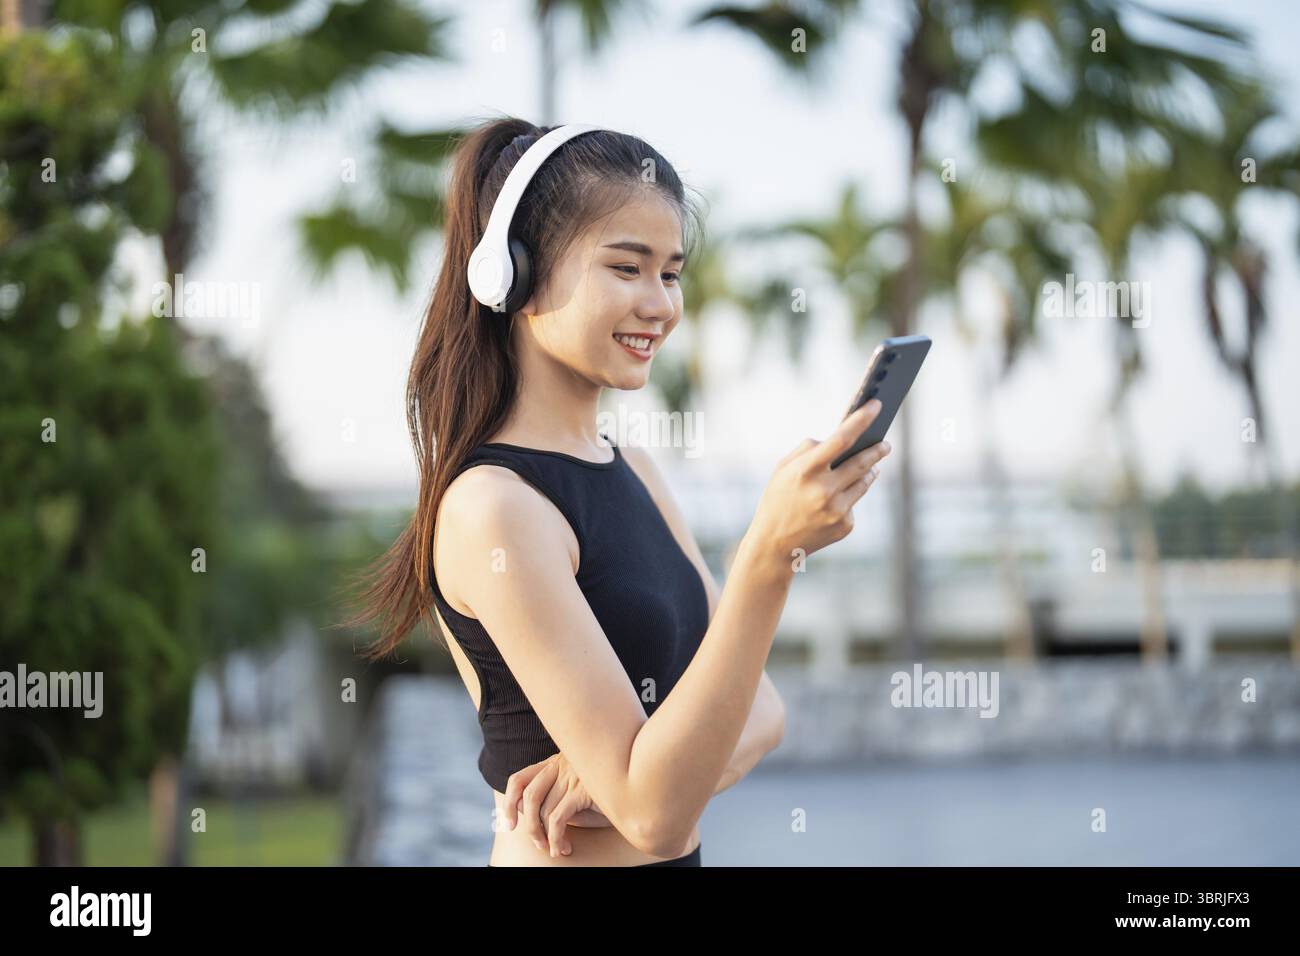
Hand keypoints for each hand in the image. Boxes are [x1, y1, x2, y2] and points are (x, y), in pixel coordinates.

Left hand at [501, 752, 603, 857]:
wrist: (639, 789)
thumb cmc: (608, 794)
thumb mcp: (578, 795)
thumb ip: (556, 800)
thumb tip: (531, 821)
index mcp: (555, 763)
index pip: (519, 779)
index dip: (509, 803)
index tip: (509, 825)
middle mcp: (562, 764)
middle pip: (529, 796)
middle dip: (529, 826)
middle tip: (538, 844)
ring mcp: (573, 774)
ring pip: (542, 810)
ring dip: (545, 837)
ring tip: (556, 850)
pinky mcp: (584, 789)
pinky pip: (558, 818)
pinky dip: (556, 838)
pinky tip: (563, 847)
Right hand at [748, 399, 891, 563]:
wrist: (774, 545)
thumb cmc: (778, 499)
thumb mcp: (783, 469)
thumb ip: (809, 449)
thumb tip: (838, 439)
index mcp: (806, 471)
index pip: (841, 438)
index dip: (862, 419)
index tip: (877, 405)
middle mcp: (824, 490)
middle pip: (862, 461)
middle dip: (877, 449)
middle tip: (886, 443)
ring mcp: (836, 510)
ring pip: (864, 481)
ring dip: (869, 471)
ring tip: (871, 465)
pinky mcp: (845, 526)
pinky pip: (854, 503)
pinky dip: (848, 498)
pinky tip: (836, 502)